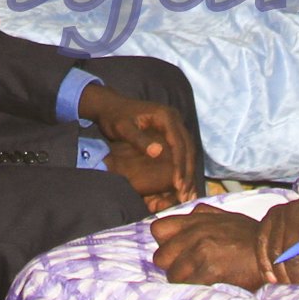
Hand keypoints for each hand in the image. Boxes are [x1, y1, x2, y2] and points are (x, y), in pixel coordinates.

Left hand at [83, 85, 197, 210]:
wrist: (110, 106)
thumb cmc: (114, 117)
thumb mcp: (123, 129)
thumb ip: (139, 140)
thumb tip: (158, 152)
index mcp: (165, 116)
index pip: (178, 143)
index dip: (179, 165)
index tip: (178, 184)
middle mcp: (174, 117)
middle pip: (188, 147)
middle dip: (188, 170)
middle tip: (185, 193)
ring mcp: (174, 123)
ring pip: (188, 149)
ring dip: (187, 169)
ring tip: (185, 191)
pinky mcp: (171, 130)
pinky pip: (182, 148)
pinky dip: (183, 164)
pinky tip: (180, 180)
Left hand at [148, 204, 267, 288]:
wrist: (275, 251)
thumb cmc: (252, 237)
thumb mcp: (226, 217)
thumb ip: (203, 216)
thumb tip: (187, 216)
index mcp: (197, 219)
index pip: (158, 230)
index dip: (165, 245)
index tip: (177, 254)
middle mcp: (196, 234)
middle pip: (161, 257)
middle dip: (173, 267)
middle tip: (191, 271)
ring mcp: (202, 252)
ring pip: (173, 276)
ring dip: (185, 282)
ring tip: (202, 281)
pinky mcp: (211, 271)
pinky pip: (188, 287)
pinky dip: (196, 291)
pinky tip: (209, 288)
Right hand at [254, 183, 298, 285]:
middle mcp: (296, 208)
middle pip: (289, 247)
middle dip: (298, 274)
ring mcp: (281, 212)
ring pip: (274, 249)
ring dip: (282, 274)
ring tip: (293, 289)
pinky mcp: (271, 218)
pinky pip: (261, 243)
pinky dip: (265, 263)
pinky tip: (273, 279)